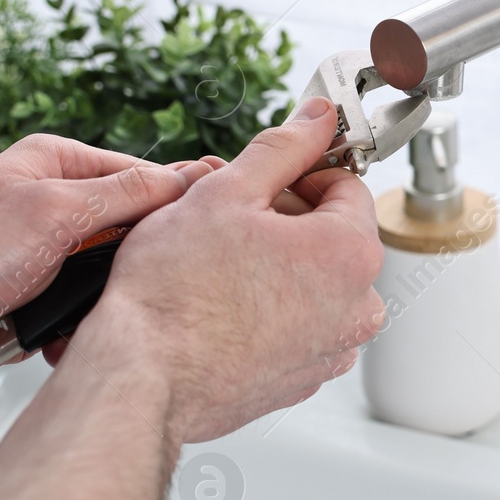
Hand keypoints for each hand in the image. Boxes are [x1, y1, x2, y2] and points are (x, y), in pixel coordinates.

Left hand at [0, 135, 213, 390]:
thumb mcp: (52, 211)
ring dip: (114, 303)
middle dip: (150, 261)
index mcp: (58, 168)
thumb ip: (125, 195)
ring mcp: (46, 261)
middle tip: (178, 281)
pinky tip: (87, 342)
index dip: (184, 201)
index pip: (145, 177)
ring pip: (113, 281)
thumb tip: (187, 178)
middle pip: (135, 233)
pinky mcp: (36, 307)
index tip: (221, 223)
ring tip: (119, 314)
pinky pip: (84, 319)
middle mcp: (54, 211)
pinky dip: (86, 333)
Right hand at [66, 97, 384, 444]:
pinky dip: (268, 312)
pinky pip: (296, 328)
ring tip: (220, 267)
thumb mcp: (226, 192)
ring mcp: (331, 351)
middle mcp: (357, 309)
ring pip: (315, 285)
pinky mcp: (301, 381)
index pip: (346, 185)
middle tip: (229, 222)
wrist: (142, 377)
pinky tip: (222, 308)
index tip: (263, 181)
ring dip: (278, 267)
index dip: (299, 174)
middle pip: (334, 237)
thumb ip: (282, 148)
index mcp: (351, 254)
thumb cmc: (175, 292)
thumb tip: (317, 118)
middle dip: (287, 221)